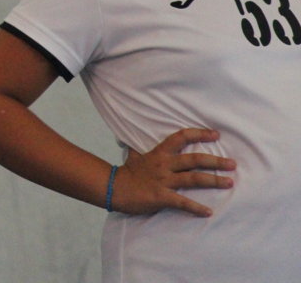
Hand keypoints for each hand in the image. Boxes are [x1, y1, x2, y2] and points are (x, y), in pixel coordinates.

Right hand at [111, 128, 234, 216]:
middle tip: (232, 164)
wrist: (114, 188)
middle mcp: (164, 164)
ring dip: (213, 180)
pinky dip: (196, 208)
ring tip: (229, 182)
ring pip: (193, 179)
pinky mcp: (161, 196)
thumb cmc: (126, 173)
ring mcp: (164, 180)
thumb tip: (129, 139)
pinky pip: (182, 202)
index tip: (216, 134)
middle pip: (194, 159)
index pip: (181, 137)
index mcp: (159, 153)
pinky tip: (208, 212)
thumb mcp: (133, 156)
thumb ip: (137, 148)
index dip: (199, 134)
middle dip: (215, 161)